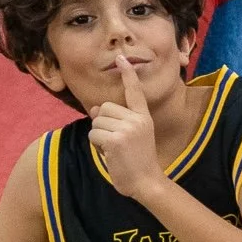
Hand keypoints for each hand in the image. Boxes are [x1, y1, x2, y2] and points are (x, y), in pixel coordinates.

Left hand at [87, 55, 167, 201]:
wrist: (147, 182)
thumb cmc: (137, 162)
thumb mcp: (130, 137)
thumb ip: (114, 121)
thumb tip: (94, 108)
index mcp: (144, 118)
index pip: (135, 92)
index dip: (128, 75)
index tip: (122, 58)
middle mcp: (137, 120)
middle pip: (104, 108)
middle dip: (102, 124)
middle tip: (115, 142)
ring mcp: (128, 129)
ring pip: (96, 122)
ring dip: (99, 137)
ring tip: (114, 150)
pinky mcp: (116, 140)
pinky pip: (94, 135)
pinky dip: (97, 146)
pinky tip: (110, 155)